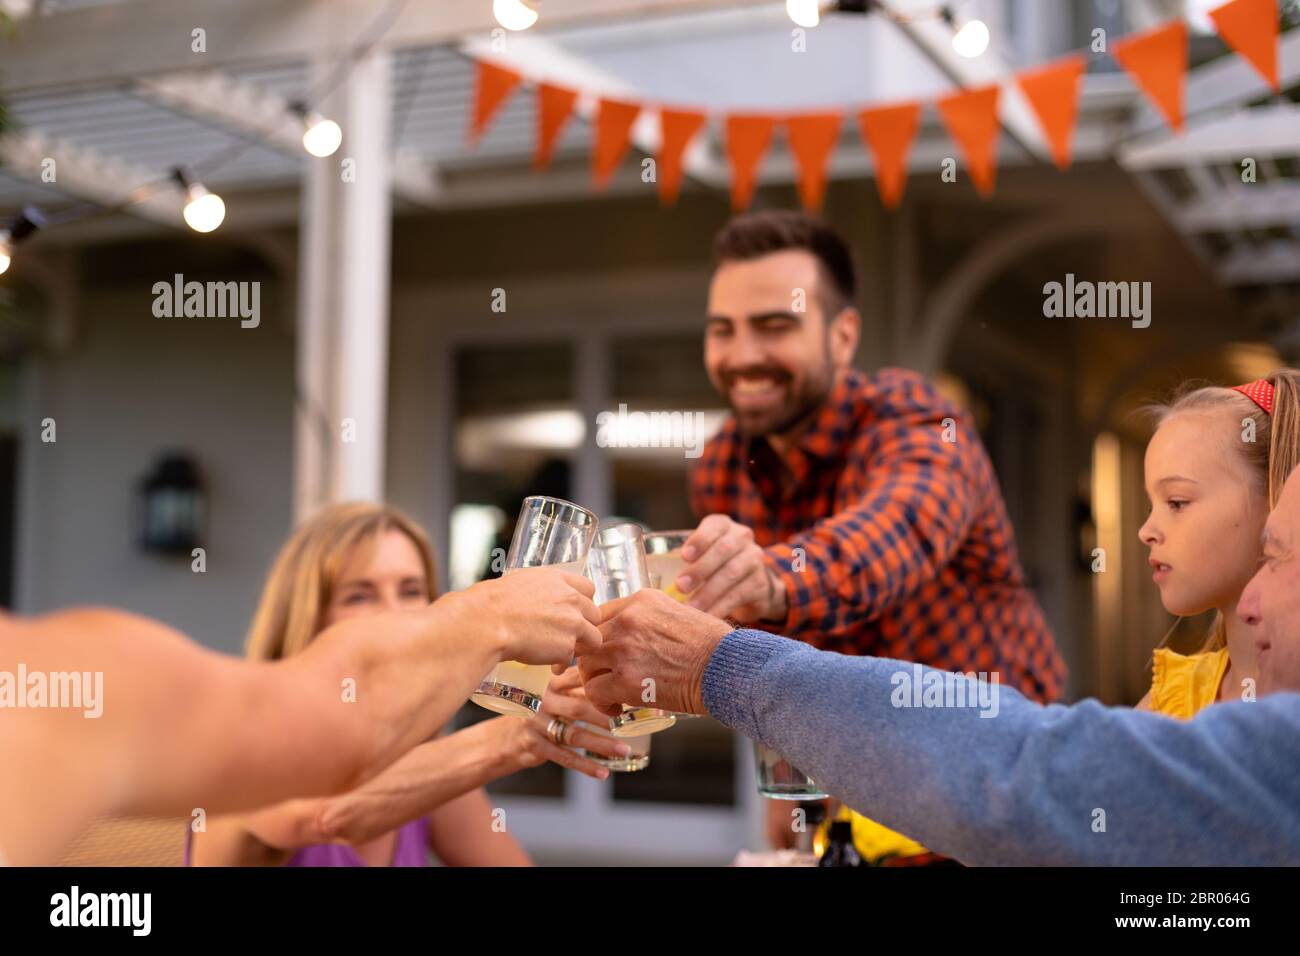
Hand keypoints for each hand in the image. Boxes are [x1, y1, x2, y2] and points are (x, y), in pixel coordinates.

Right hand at [468, 568, 601, 668]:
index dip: (583, 603)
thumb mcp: (521, 583)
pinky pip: (571, 658)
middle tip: (569, 636)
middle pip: (595, 614)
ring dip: (581, 646)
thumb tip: (540, 601)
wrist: (488, 623)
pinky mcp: (567, 647)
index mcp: (559, 580)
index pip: (588, 588)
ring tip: (563, 654)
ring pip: (593, 638)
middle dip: (584, 626)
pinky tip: (550, 665)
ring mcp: (573, 623)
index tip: (576, 612)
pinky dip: (561, 663)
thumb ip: (541, 591)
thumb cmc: (494, 603)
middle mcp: (572, 599)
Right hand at [500, 667, 629, 779]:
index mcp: (548, 682)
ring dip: (601, 744)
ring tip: (624, 750)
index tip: (626, 690)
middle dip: (606, 716)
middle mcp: (541, 700)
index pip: (577, 678)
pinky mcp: (534, 746)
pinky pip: (564, 757)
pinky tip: (603, 772)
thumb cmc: (534, 714)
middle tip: (630, 722)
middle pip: (579, 707)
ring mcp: (536, 724)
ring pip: (574, 735)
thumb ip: (575, 689)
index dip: (601, 683)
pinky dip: (585, 766)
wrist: (500, 739)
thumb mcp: (549, 695)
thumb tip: (617, 685)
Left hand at [579, 589, 732, 716]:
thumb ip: (651, 618)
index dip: (597, 637)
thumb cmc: (713, 646)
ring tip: (611, 693)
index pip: (599, 615)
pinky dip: (601, 702)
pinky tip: (616, 707)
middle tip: (603, 676)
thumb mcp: (679, 613)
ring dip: (595, 681)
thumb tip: (637, 632)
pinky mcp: (626, 680)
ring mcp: (625, 649)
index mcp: (640, 601)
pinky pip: (594, 691)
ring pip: (586, 665)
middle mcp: (628, 620)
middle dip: (593, 661)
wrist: (728, 669)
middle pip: (588, 639)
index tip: (601, 653)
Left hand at [676, 515, 786, 622]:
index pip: (714, 526)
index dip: (700, 540)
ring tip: (690, 608)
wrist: (754, 585)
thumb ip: (684, 559)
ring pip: (731, 574)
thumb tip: (652, 576)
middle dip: (700, 569)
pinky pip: (739, 596)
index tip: (684, 556)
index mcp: (723, 526)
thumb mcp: (703, 555)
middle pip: (723, 550)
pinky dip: (720, 608)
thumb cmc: (716, 566)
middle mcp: (742, 538)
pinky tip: (707, 618)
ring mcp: (754, 560)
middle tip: (681, 586)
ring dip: (708, 593)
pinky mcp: (760, 584)